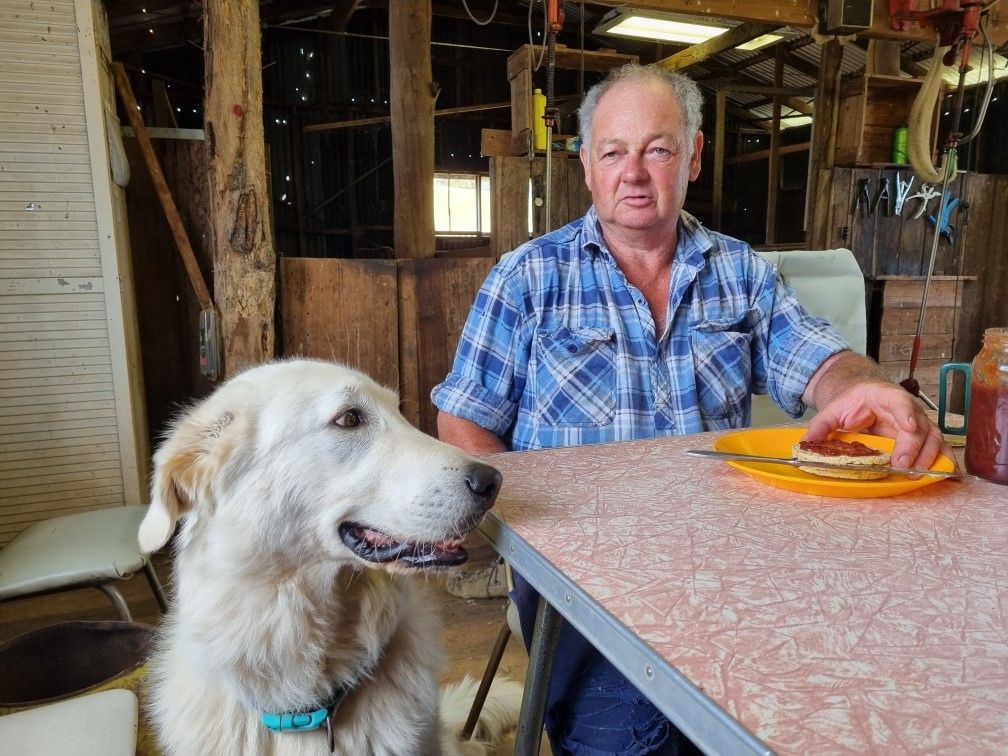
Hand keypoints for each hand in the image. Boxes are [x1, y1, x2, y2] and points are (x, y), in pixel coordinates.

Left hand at [803, 379, 947, 469]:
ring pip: (934, 439)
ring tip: (915, 474)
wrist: (866, 396)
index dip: (906, 413)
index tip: (908, 427)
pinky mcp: (923, 439)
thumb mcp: (834, 410)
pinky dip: (945, 463)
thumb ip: (821, 425)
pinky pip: (939, 450)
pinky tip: (949, 477)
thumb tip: (805, 443)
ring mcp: (919, 424)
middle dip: (913, 446)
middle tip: (902, 464)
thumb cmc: (854, 402)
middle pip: (919, 426)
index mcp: (885, 396)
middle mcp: (908, 409)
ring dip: (928, 457)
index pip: (900, 401)